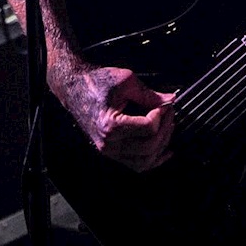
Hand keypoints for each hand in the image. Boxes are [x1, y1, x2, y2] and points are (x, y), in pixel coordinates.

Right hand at [49, 57, 174, 171]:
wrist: (74, 87)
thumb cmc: (96, 82)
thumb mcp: (126, 81)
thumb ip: (149, 94)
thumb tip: (170, 100)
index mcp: (110, 125)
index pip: (148, 128)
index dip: (162, 114)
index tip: (164, 104)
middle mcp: (108, 143)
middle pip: (149, 146)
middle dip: (165, 128)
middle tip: (169, 112)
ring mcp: (108, 150)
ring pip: (144, 161)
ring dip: (161, 145)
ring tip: (167, 127)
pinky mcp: (110, 152)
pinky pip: (136, 164)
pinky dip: (153, 159)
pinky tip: (165, 151)